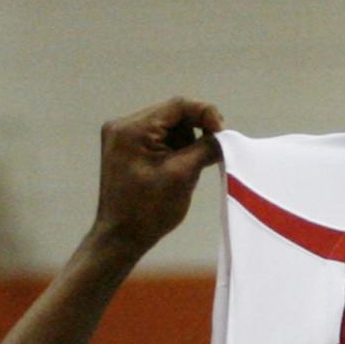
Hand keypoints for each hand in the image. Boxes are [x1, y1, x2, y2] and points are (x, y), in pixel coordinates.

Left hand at [91, 97, 223, 254]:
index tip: (223, 133)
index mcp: (132, 128)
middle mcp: (123, 126)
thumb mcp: (182, 177)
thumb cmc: (149, 211)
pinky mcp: (126, 150)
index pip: (177, 105)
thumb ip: (205, 149)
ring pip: (168, 129)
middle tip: (207, 158)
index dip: (205, 114)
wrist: (120, 237)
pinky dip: (174, 153)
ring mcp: (122, 137)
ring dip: (185, 146)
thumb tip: (224, 137)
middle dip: (194, 134)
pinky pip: (158, 141)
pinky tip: (175, 173)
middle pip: (172, 116)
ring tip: (185, 174)